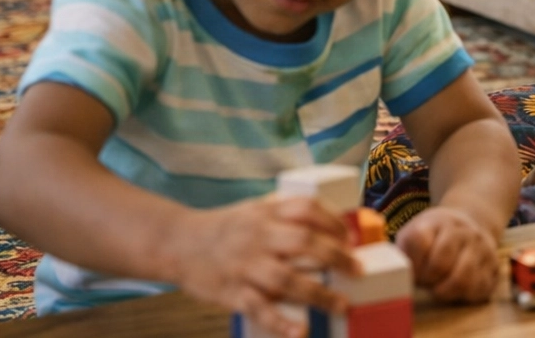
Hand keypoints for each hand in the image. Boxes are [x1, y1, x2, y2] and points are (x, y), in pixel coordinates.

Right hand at [168, 195, 358, 337]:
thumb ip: (286, 214)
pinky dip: (279, 322)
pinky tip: (299, 332)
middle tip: (358, 270)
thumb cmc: (225, 227)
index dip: (333, 221)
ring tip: (342, 304)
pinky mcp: (231, 292)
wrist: (176, 243)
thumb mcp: (255, 209)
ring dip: (318, 293)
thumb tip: (331, 225)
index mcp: (266, 213)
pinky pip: (257, 308)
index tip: (350, 237)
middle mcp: (257, 237)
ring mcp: (244, 265)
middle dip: (336, 257)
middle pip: (303, 243)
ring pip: (285, 279)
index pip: (307, 209)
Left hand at [396, 205, 499, 303]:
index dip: (411, 263)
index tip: (412, 270)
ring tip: (439, 288)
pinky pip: (479, 289)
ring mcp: (482, 248)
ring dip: (445, 291)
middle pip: (440, 263)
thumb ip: (405, 249)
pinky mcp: (494, 265)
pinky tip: (457, 289)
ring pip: (462, 279)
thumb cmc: (436, 234)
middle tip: (425, 281)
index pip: (418, 241)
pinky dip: (464, 295)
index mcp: (438, 221)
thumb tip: (396, 275)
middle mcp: (463, 231)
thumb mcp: (416, 230)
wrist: (473, 220)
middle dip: (427, 279)